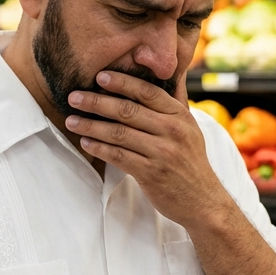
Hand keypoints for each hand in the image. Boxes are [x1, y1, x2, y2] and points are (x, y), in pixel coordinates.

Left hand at [64, 71, 224, 227]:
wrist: (203, 201)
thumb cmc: (191, 162)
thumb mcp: (190, 129)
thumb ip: (174, 104)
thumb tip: (168, 73)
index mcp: (181, 117)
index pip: (148, 92)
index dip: (122, 82)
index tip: (99, 76)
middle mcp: (173, 131)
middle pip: (128, 110)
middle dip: (97, 102)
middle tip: (74, 97)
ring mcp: (162, 152)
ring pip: (119, 133)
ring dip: (91, 125)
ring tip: (72, 121)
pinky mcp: (151, 173)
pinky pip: (118, 156)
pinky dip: (99, 148)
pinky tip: (85, 142)